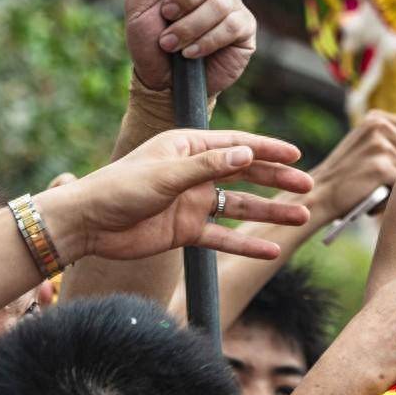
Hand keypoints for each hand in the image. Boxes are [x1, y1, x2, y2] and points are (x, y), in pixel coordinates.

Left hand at [46, 129, 313, 267]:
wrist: (87, 225)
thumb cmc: (119, 188)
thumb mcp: (165, 173)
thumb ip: (206, 166)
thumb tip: (247, 154)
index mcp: (188, 147)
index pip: (237, 145)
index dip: (268, 149)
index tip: (297, 154)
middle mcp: (194, 172)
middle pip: (245, 175)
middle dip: (277, 180)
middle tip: (308, 188)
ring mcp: (191, 203)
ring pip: (239, 207)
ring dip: (268, 212)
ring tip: (299, 217)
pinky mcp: (185, 231)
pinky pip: (222, 238)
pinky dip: (244, 243)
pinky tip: (270, 250)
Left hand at [124, 0, 256, 98]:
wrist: (161, 81)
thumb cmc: (149, 41)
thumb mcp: (138, 7)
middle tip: (167, 16)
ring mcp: (233, 6)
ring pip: (222, 2)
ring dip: (191, 25)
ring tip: (173, 43)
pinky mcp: (244, 31)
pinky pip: (232, 25)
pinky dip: (207, 39)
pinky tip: (191, 52)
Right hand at [311, 112, 395, 224]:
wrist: (318, 197)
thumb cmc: (348, 180)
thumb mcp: (368, 150)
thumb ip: (394, 144)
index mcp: (377, 118)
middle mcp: (379, 126)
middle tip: (392, 187)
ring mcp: (380, 145)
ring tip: (378, 194)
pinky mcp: (381, 166)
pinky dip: (394, 199)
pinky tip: (375, 201)